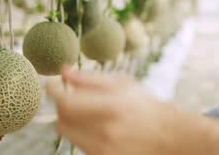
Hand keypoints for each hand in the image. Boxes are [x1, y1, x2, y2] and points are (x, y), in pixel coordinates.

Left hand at [47, 67, 171, 154]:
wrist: (166, 136)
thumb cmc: (144, 105)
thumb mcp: (122, 84)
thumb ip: (90, 79)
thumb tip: (63, 71)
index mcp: (111, 107)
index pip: (66, 103)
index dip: (54, 92)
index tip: (53, 84)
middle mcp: (105, 131)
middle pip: (61, 120)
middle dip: (61, 106)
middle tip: (69, 97)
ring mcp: (103, 149)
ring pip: (67, 133)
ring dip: (70, 120)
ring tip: (86, 112)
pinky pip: (77, 144)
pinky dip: (80, 132)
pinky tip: (96, 126)